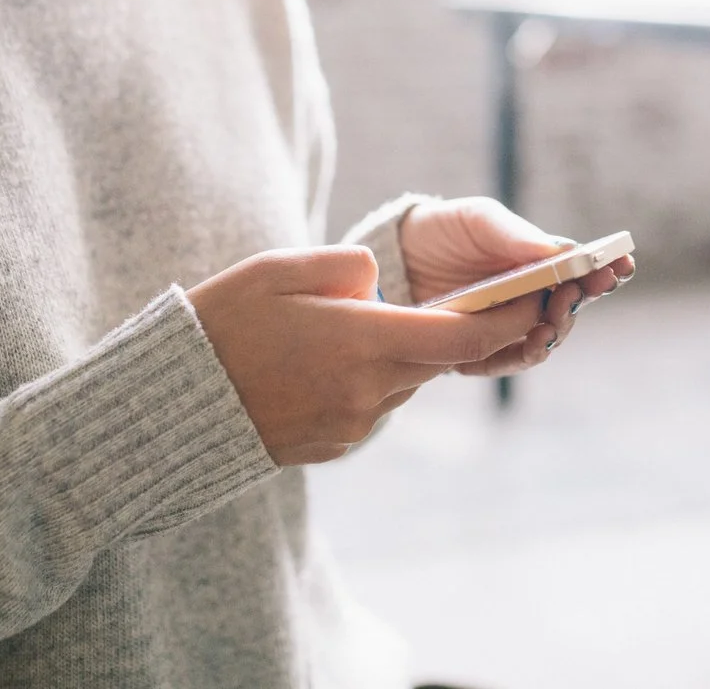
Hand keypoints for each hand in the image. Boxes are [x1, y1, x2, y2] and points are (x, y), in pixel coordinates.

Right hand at [187, 245, 546, 464]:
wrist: (173, 405)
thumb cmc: (223, 324)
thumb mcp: (280, 270)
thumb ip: (346, 265)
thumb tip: (381, 278)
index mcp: (363, 342)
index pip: (463, 335)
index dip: (508, 317)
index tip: (537, 298)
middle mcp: (369, 390)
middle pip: (439, 358)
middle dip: (459, 330)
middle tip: (470, 299)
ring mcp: (352, 424)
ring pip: (405, 380)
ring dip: (400, 353)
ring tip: (353, 326)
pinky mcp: (335, 444)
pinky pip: (372, 404)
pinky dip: (368, 379)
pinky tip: (324, 362)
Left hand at [398, 197, 635, 376]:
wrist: (390, 259)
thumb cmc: (442, 231)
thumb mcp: (476, 220)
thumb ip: (513, 234)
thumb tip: (560, 249)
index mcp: (538, 263)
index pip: (582, 270)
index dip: (607, 270)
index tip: (622, 265)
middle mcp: (528, 299)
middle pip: (568, 307)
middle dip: (579, 302)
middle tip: (576, 293)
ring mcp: (504, 326)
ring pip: (543, 338)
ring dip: (553, 331)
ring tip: (550, 321)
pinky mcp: (475, 351)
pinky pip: (504, 361)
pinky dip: (519, 356)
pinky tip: (527, 344)